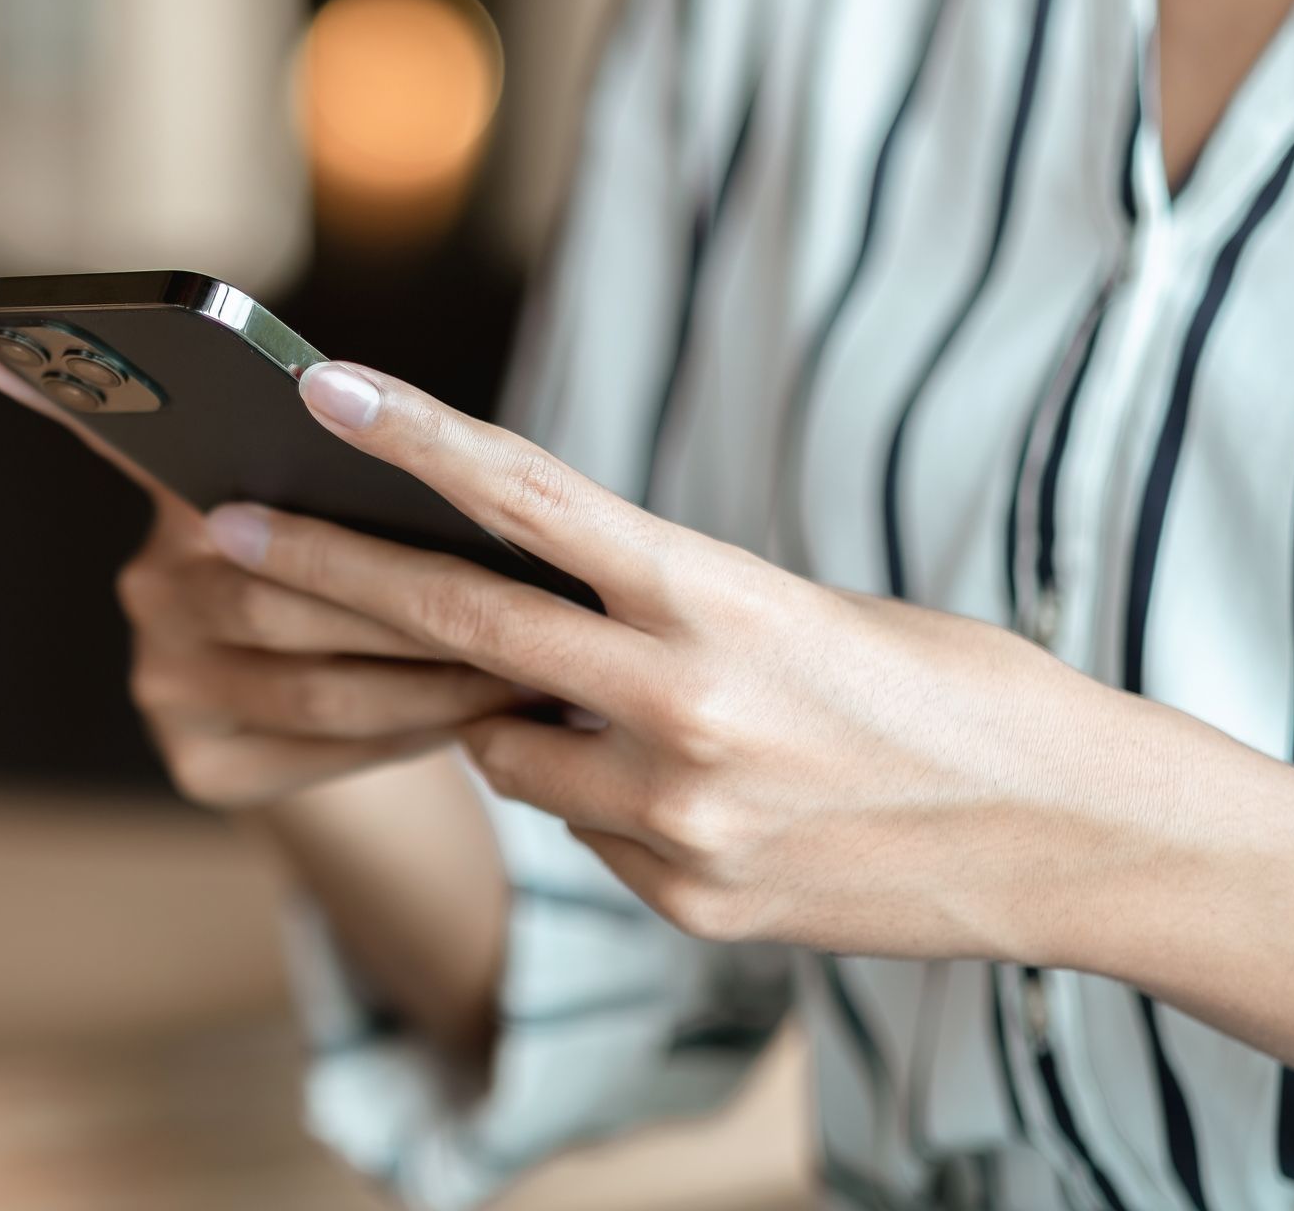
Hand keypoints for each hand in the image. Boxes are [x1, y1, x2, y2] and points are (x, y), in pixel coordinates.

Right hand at [0, 336, 530, 808]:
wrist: (371, 728)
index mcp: (183, 502)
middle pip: (274, 586)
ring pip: (313, 677)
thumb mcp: (363, 518)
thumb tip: (382, 430)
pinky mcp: (199, 766)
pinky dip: (412, 729)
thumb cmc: (380, 589)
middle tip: (507, 597)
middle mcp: (150, 588)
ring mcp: (163, 683)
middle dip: (401, 597)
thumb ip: (354, 479)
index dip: (58, 393)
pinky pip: (324, 747)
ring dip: (428, 674)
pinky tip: (475, 717)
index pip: (119, 438)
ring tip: (521, 663)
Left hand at [198, 361, 1224, 963]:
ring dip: (519, 720)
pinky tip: (702, 795)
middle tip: (228, 532)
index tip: (320, 393)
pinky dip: (603, 801)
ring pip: (510, 752)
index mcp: (723, 596)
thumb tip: (525, 633)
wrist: (1065, 836)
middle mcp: (684, 705)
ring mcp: (678, 817)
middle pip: (460, 627)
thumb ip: (658, 612)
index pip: (532, 503)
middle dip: (328, 576)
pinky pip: (584, 832)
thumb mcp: (801, 610)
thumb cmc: (943, 690)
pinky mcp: (685, 901)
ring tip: (629, 708)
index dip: (416, 443)